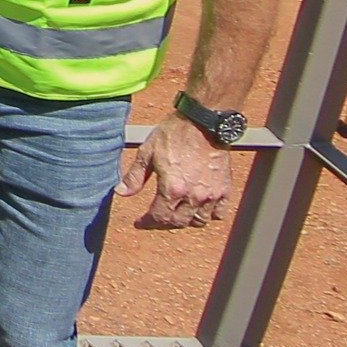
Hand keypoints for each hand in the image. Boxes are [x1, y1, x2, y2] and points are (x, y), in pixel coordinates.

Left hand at [119, 112, 235, 227]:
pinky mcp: (225, 189)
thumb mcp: (147, 153)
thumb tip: (121, 193)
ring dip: (186, 221)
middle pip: (178, 222)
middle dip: (164, 223)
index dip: (147, 223)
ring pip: (199, 221)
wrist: (203, 122)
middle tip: (156, 218)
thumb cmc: (173, 135)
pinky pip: (218, 213)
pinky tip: (199, 208)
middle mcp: (194, 196)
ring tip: (176, 213)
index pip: (159, 218)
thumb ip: (134, 177)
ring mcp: (211, 194)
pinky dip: (208, 215)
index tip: (140, 222)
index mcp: (173, 188)